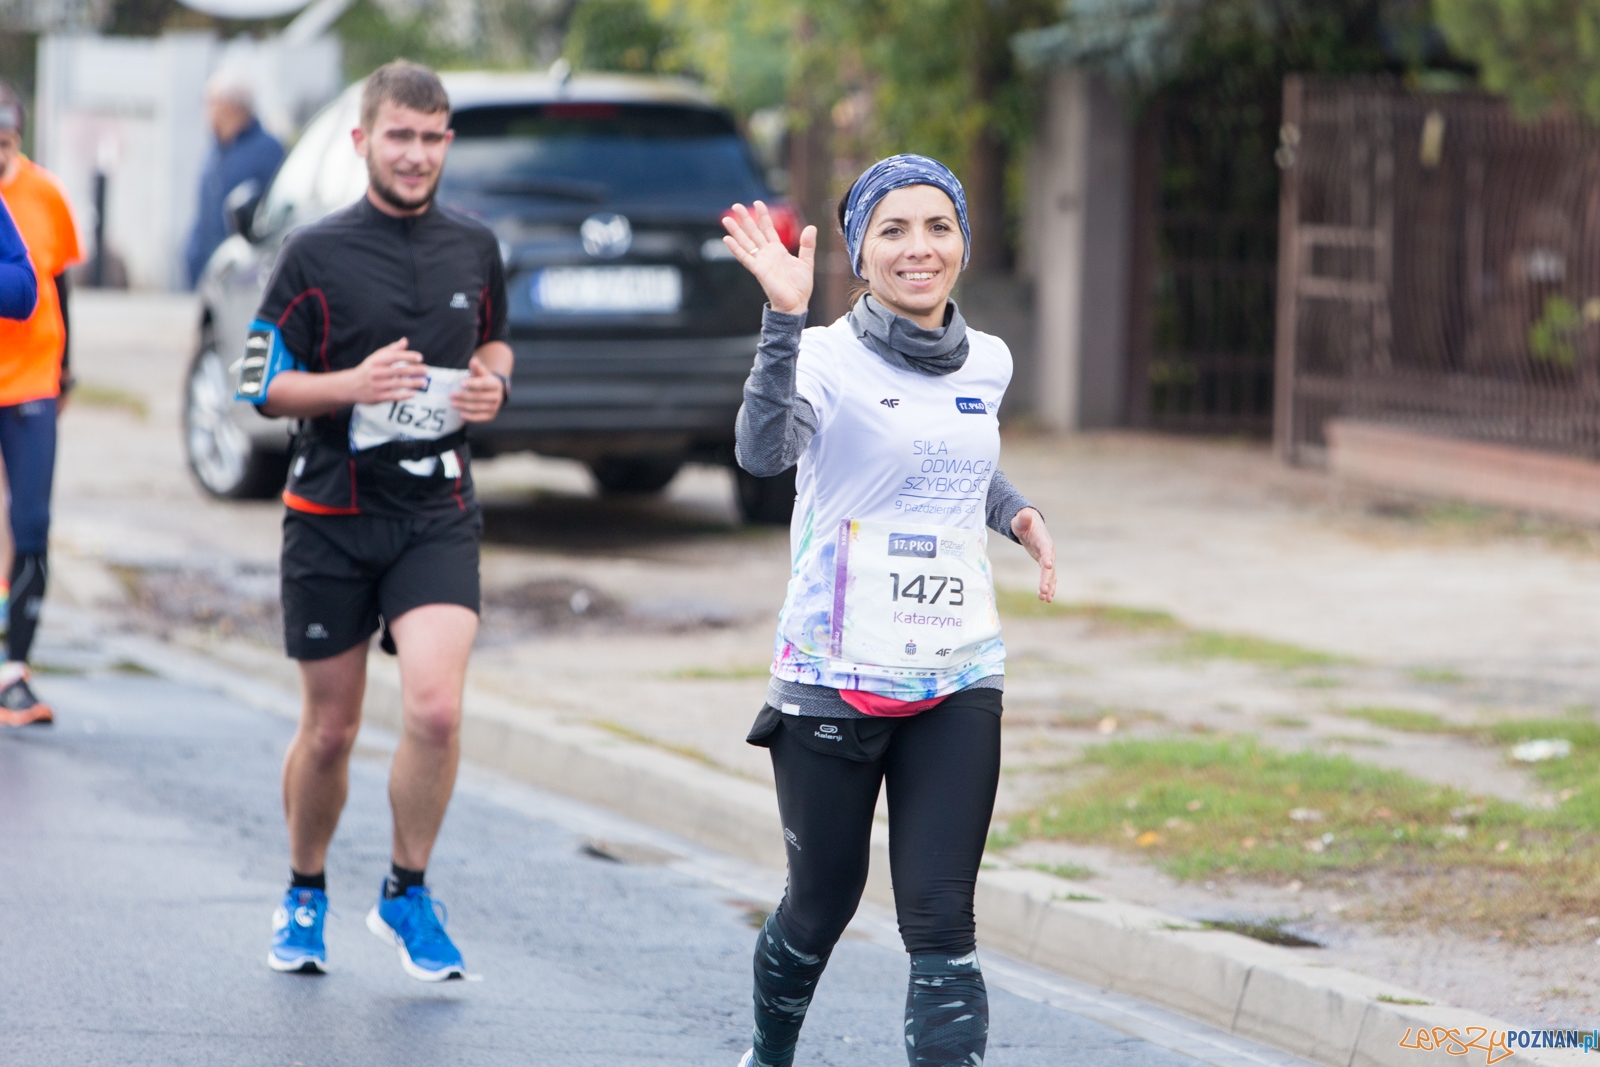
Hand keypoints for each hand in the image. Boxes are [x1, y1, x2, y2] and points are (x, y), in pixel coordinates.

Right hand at [350, 338, 426, 403]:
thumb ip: (392, 350)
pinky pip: (393, 396)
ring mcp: (377, 386)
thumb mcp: (376, 358)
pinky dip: (404, 395)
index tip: (420, 357)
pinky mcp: (378, 397)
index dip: (408, 356)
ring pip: (398, 384)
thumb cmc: (368, 369)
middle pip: (399, 371)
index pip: (394, 357)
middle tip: (426, 370)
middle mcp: (377, 373)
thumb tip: (405, 341)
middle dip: (414, 370)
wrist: (350, 386)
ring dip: (413, 383)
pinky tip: (414, 393)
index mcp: (377, 361)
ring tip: (424, 382)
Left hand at [451, 355, 504, 422]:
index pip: (483, 384)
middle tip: (450, 395)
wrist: (495, 392)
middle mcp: (496, 396)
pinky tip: (461, 415)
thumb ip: (477, 368)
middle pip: (478, 397)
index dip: (472, 384)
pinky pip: (480, 418)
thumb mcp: (482, 373)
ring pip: (477, 407)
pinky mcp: (490, 416)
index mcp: (494, 384)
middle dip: (463, 396)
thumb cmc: (484, 380)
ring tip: (452, 404)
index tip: (461, 384)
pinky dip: (470, 417)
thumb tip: (473, 360)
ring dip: (464, 406)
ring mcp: (494, 407)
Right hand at [721, 200, 815, 314]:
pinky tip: (727, 239)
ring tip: (726, 219)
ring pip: (746, 243)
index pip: (768, 229)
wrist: (796, 304)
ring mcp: (761, 262)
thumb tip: (811, 227)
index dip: (763, 216)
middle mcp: (767, 254)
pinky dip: (736, 249)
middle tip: (736, 205)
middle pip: (753, 233)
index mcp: (778, 250)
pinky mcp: (758, 270)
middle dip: (745, 219)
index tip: (758, 203)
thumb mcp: (806, 262)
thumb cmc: (800, 286)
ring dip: (736, 231)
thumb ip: (808, 245)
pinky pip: (745, 258)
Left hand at [1011, 507, 1055, 603]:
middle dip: (1047, 579)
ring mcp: (1048, 558)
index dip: (1047, 557)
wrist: (1029, 524)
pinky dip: (1048, 587)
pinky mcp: (1045, 564)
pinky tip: (1046, 599)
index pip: (1046, 549)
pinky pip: (1048, 577)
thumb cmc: (1023, 521)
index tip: (1047, 567)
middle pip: (1049, 567)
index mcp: (1043, 540)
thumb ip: (1023, 518)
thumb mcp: (1020, 519)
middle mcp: (1048, 550)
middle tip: (1044, 591)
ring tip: (1045, 599)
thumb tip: (1025, 513)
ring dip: (1048, 587)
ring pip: (1050, 575)